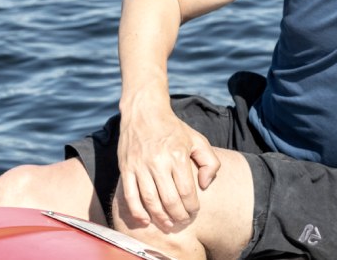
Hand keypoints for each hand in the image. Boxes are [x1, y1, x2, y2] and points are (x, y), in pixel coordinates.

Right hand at [116, 103, 220, 230]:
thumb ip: (210, 162)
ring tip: (168, 225)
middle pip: (169, 200)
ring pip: (150, 201)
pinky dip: (137, 212)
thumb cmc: (174, 129)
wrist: (144, 112)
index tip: (194, 212)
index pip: (187, 191)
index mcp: (178, 156)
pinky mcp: (126, 168)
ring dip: (160, 218)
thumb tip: (205, 185)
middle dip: (178, 216)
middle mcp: (158, 162)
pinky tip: (145, 221)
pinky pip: (130, 196)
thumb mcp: (198, 140)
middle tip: (182, 221)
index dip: (192, 207)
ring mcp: (140, 166)